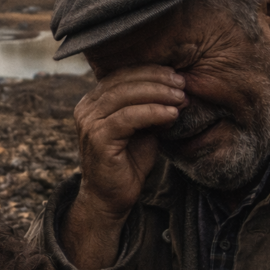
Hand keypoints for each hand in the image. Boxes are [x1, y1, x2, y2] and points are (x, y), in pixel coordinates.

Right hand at [64, 65, 183, 268]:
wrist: (111, 198)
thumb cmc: (127, 163)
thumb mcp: (141, 128)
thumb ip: (150, 108)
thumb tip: (176, 90)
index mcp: (93, 102)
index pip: (122, 75)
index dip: (151, 72)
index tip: (177, 76)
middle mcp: (86, 108)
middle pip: (123, 81)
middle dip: (157, 80)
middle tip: (183, 85)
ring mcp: (89, 123)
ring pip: (125, 96)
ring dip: (158, 94)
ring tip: (181, 99)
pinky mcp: (97, 138)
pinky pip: (128, 117)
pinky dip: (153, 113)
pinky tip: (171, 115)